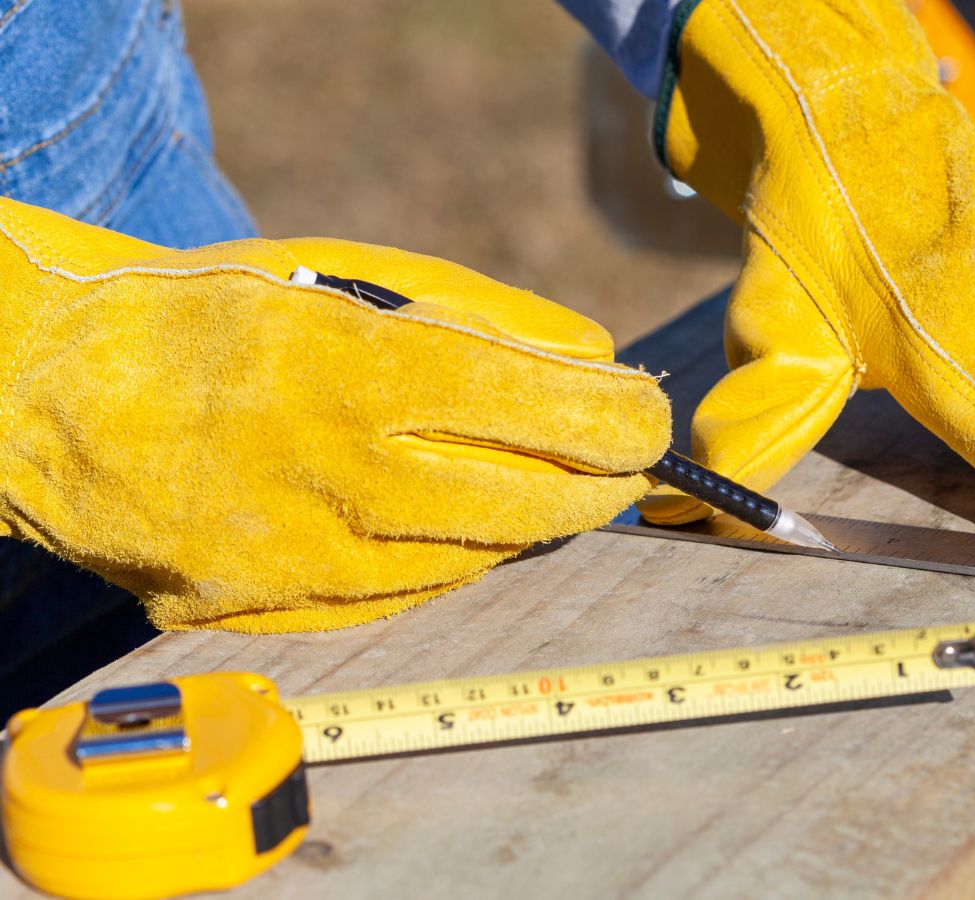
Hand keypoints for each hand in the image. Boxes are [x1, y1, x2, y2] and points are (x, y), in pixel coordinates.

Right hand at [0, 199, 668, 631]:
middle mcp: (321, 475)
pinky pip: (404, 597)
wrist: (47, 397)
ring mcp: (291, 561)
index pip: (528, 404)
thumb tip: (600, 362)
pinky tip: (467, 524)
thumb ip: (482, 316)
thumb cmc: (211, 315)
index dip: (613, 417)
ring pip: (473, 559)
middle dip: (598, 484)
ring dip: (532, 524)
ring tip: (555, 486)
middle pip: (522, 502)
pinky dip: (454, 558)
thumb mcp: (342, 275)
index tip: (651, 416)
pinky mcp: (261, 615)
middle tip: (628, 464)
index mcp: (341, 367)